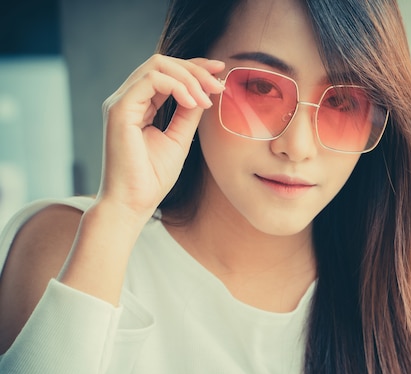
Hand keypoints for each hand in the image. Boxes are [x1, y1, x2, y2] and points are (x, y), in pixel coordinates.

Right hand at [97, 54, 224, 221]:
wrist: (133, 203)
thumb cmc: (152, 177)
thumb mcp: (179, 138)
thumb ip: (189, 113)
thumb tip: (205, 91)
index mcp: (139, 105)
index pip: (167, 73)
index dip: (195, 67)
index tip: (220, 71)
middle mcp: (127, 99)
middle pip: (162, 63)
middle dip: (196, 69)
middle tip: (219, 85)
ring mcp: (120, 102)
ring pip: (157, 66)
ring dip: (189, 78)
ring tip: (207, 99)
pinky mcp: (119, 109)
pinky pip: (151, 80)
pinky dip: (177, 86)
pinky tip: (193, 103)